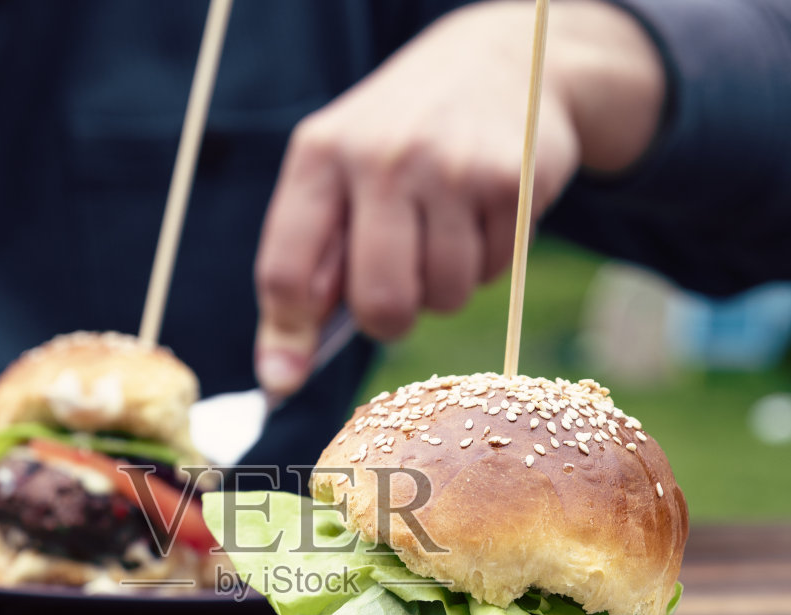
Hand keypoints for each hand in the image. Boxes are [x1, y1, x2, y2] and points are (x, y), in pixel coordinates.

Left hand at [253, 0, 664, 396]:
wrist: (495, 59)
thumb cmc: (397, 143)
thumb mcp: (335, 177)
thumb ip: (305, 269)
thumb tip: (278, 379)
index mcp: (318, 156)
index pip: (287, 273)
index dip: (287, 337)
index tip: (286, 378)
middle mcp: (381, 157)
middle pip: (379, 304)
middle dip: (389, 320)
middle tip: (396, 292)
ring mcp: (450, 167)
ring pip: (443, 297)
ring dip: (443, 289)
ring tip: (443, 235)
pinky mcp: (512, 179)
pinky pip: (492, 273)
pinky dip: (487, 263)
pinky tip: (481, 214)